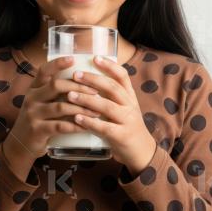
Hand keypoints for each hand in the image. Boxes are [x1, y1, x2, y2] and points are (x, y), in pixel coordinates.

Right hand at [5, 56, 101, 159]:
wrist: (20, 145)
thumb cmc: (38, 120)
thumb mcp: (41, 103)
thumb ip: (55, 93)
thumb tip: (83, 81)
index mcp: (34, 88)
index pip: (44, 70)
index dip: (58, 63)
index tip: (73, 59)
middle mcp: (32, 98)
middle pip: (56, 86)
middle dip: (79, 87)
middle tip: (96, 91)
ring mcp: (32, 114)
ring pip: (60, 107)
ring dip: (81, 108)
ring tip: (96, 111)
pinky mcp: (37, 130)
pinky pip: (60, 126)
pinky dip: (76, 126)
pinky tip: (87, 126)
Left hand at [68, 55, 157, 174]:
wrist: (141, 152)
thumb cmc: (126, 127)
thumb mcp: (123, 107)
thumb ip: (110, 96)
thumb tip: (87, 80)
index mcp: (130, 96)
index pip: (122, 75)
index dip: (109, 65)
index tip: (95, 58)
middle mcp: (130, 105)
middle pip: (112, 88)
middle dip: (93, 79)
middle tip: (76, 75)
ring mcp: (127, 121)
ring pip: (107, 106)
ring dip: (87, 99)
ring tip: (70, 95)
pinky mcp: (122, 136)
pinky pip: (105, 127)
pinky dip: (90, 122)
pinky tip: (77, 118)